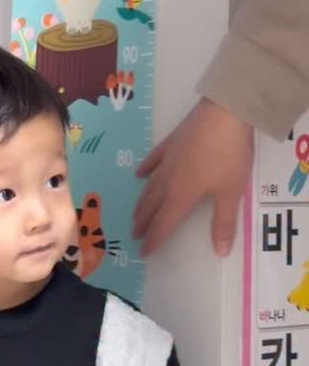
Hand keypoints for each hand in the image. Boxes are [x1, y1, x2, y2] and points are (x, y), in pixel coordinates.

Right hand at [133, 98, 253, 256]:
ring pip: (149, 187)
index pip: (163, 224)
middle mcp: (168, 182)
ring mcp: (167, 161)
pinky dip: (145, 169)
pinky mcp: (170, 143)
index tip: (143, 253)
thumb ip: (224, 223)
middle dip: (143, 223)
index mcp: (181, 196)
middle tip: (134, 235)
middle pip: (152, 208)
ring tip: (135, 214)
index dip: (153, 240)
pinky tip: (139, 174)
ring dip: (142, 203)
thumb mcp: (231, 192)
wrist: (225, 112)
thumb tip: (220, 252)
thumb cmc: (228, 154)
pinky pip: (153, 160)